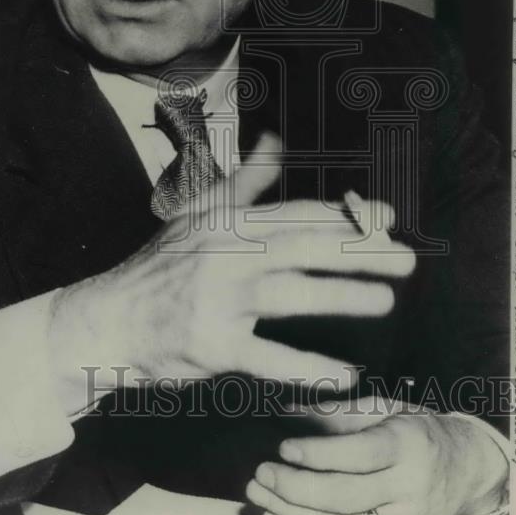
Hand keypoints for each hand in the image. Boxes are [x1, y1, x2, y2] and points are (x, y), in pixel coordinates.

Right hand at [48, 135, 415, 398]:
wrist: (108, 319)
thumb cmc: (161, 267)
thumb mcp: (196, 214)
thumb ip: (242, 181)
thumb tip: (274, 140)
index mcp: (227, 222)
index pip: (296, 213)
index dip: (344, 215)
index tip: (386, 218)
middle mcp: (224, 254)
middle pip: (303, 247)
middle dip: (359, 251)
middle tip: (407, 260)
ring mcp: (217, 300)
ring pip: (290, 295)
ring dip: (341, 296)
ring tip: (385, 300)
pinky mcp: (210, 346)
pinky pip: (266, 358)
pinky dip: (305, 368)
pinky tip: (344, 375)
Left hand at [245, 398, 508, 514]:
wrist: (468, 470)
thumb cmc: (419, 427)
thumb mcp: (389, 407)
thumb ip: (339, 409)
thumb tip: (288, 409)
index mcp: (409, 445)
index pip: (360, 455)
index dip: (320, 454)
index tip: (284, 447)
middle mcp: (407, 488)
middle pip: (347, 498)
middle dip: (298, 489)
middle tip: (261, 473)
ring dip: (292, 514)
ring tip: (257, 494)